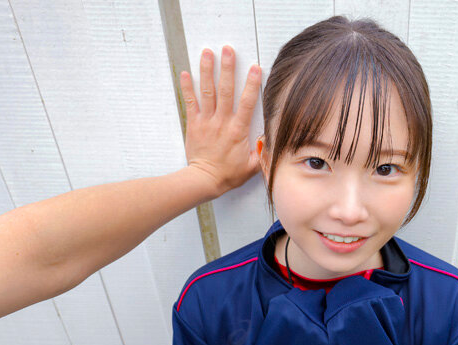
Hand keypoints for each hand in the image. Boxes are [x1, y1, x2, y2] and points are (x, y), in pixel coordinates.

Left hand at [180, 47, 261, 196]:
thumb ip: (263, 151)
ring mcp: (207, 121)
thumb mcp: (253, 166)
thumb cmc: (228, 174)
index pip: (247, 103)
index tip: (255, 68)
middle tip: (228, 50)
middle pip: (225, 90)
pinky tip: (186, 73)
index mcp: (238, 130)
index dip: (251, 84)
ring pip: (207, 92)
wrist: (204, 180)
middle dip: (227, 68)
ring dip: (207, 71)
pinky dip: (187, 87)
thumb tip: (271, 138)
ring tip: (207, 53)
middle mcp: (222, 122)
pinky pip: (190, 102)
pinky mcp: (194, 124)